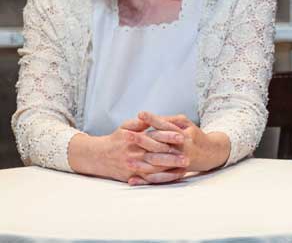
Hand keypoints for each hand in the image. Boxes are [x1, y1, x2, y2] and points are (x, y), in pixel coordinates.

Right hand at [68, 118, 186, 184]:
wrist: (98, 156)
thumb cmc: (116, 139)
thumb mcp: (125, 126)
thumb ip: (138, 123)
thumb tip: (148, 116)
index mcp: (133, 139)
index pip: (154, 137)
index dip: (168, 136)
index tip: (181, 136)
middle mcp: (134, 154)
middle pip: (156, 155)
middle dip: (172, 156)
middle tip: (188, 156)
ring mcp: (133, 167)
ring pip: (154, 169)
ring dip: (170, 169)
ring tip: (185, 167)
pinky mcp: (133, 177)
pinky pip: (150, 179)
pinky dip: (163, 178)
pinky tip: (175, 176)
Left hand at [128, 112, 230, 184]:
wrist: (209, 154)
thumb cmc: (194, 135)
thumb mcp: (186, 123)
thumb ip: (170, 121)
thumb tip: (151, 120)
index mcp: (184, 134)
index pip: (166, 126)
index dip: (153, 119)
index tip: (140, 113)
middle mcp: (182, 149)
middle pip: (160, 145)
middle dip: (142, 140)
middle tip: (126, 136)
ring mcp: (179, 162)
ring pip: (158, 164)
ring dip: (141, 163)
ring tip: (126, 160)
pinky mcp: (176, 173)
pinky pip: (159, 178)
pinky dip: (145, 180)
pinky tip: (132, 179)